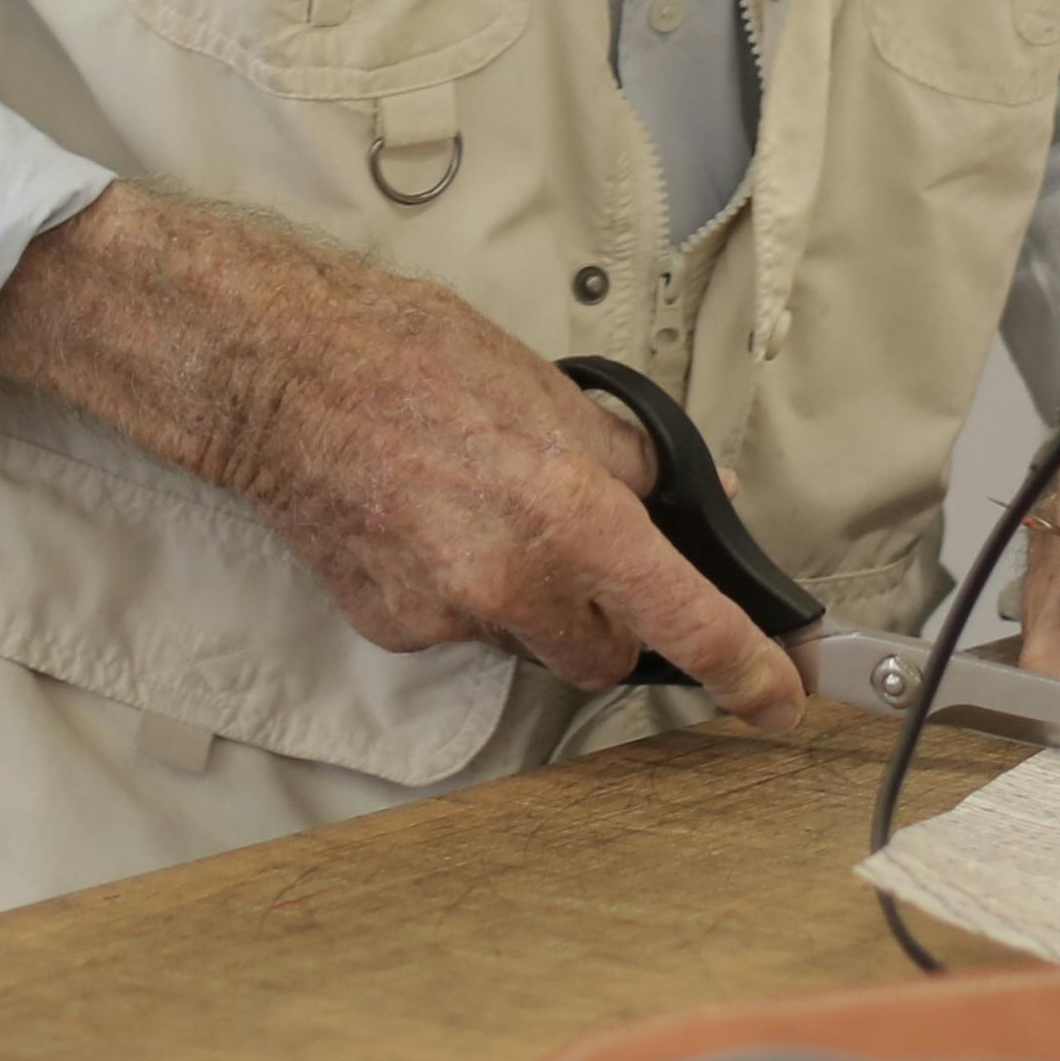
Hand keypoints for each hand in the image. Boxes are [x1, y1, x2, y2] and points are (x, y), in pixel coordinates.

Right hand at [0, 189, 805, 722]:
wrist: (284, 376)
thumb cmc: (414, 360)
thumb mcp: (552, 392)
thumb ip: (631, 460)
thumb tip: (692, 496)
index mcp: (571, 516)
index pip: (683, 618)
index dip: (743, 668)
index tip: (775, 700)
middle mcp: (514, 582)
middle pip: (601, 656)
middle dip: (606, 621)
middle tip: (580, 555)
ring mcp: (448, 614)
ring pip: (526, 643)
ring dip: (527, 603)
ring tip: (479, 517)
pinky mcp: (393, 627)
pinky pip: (458, 631)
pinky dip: (459, 595)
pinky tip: (427, 529)